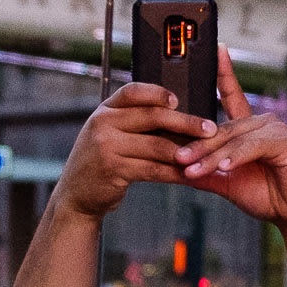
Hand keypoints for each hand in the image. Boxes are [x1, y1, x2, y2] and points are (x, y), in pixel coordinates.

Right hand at [50, 83, 213, 221]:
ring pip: (156, 145)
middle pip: (152, 117)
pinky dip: (174, 173)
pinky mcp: (114, 170)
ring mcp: (106, 147)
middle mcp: (103, 124)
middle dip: (186, 123)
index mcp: (105, 110)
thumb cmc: (99, 162)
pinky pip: (153, 169)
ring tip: (206, 154)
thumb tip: (180, 116)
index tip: (178, 100)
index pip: (133, 92)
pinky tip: (188, 174)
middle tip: (210, 129)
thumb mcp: (109, 134)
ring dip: (186, 151)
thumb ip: (134, 122)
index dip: (157, 93)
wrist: (75, 194)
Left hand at [173, 52, 286, 233]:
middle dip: (197, 145)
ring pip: (234, 139)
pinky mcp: (284, 143)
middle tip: (175, 157)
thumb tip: (173, 166)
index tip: (214, 49)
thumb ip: (203, 170)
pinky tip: (226, 168)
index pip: (231, 94)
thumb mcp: (224, 180)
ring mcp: (275, 130)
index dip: (223, 72)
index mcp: (247, 127)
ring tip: (191, 169)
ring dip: (211, 156)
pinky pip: (253, 147)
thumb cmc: (262, 193)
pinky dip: (237, 158)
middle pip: (222, 128)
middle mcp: (262, 122)